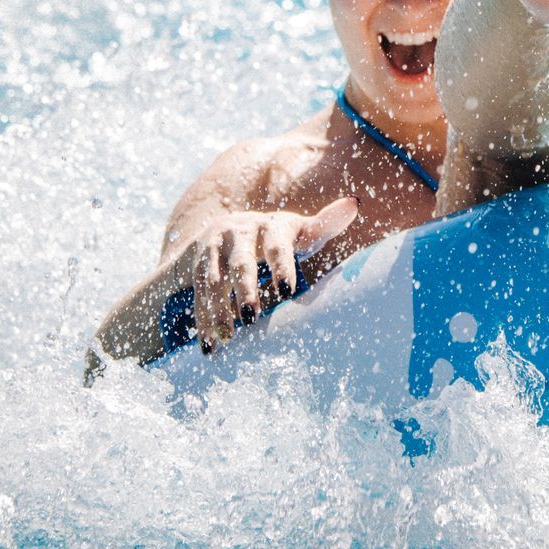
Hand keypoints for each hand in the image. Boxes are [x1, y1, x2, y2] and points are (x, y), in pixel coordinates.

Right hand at [164, 197, 359, 349]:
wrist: (220, 233)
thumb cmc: (273, 239)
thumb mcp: (296, 233)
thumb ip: (322, 225)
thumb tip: (353, 204)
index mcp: (269, 225)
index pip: (277, 245)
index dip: (281, 266)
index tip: (287, 291)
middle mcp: (238, 231)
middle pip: (241, 263)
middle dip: (245, 290)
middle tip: (252, 317)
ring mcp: (214, 247)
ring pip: (213, 281)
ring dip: (218, 310)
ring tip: (226, 339)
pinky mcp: (194, 264)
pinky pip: (197, 294)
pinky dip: (202, 320)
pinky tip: (209, 344)